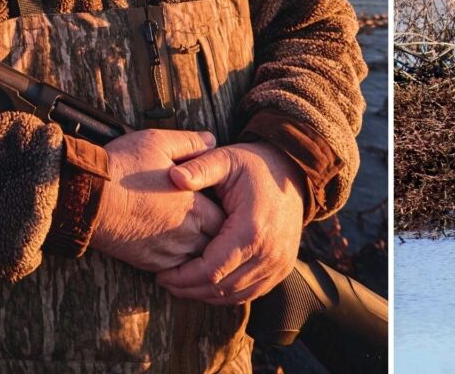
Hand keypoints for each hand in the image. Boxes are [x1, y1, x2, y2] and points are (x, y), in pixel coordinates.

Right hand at [88, 128, 226, 272]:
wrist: (86, 199)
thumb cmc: (122, 168)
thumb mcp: (159, 142)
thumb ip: (190, 143)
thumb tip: (211, 141)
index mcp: (195, 207)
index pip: (226, 220)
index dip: (227, 214)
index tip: (221, 205)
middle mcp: (187, 235)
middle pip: (215, 244)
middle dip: (216, 236)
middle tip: (212, 224)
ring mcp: (167, 253)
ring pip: (196, 260)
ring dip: (198, 251)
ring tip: (194, 237)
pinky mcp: (148, 264)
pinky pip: (175, 270)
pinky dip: (179, 263)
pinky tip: (173, 249)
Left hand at [154, 142, 305, 304]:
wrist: (294, 173)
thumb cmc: (255, 166)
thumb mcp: (227, 159)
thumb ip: (200, 168)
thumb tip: (173, 177)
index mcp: (252, 230)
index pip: (211, 270)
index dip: (183, 277)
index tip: (161, 274)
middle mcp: (269, 253)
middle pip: (221, 287)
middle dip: (189, 289)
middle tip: (165, 282)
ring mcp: (279, 264)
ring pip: (234, 295)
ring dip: (205, 294)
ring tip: (182, 285)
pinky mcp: (282, 269)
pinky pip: (250, 293)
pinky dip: (226, 294)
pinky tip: (207, 285)